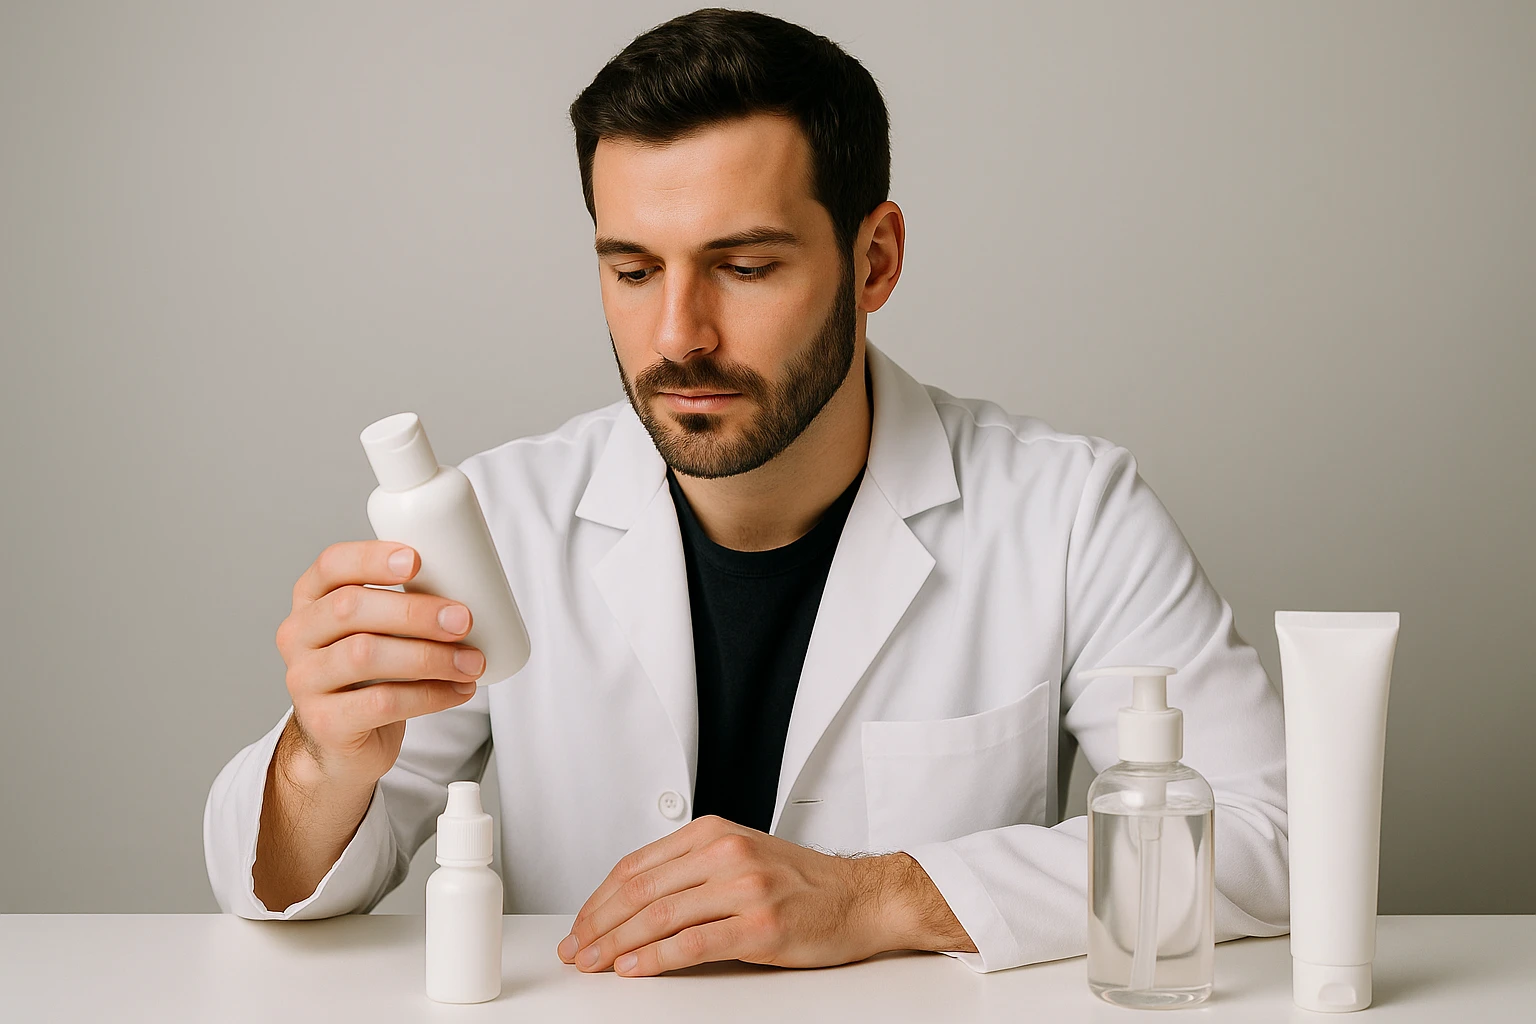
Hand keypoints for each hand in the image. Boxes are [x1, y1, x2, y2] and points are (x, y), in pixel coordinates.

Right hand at [273, 539, 486, 787]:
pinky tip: (459, 690)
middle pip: (350, 608)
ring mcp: (304, 680)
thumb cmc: (369, 675)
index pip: (331, 565)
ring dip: (429, 656)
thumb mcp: (377, 631)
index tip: (416, 560)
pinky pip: (381, 702)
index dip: (371, 558)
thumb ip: (404, 604)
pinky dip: (430, 695)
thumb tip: (469, 590)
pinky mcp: (324, 722)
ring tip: (472, 662)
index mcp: (312, 599)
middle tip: (463, 619)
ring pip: (364, 655)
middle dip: (414, 611)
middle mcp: (298, 635)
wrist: (344, 744)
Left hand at [555, 815, 975, 976]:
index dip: (599, 899)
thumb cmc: (802, 883)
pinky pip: (693, 943)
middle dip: (598, 924)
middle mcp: (725, 853)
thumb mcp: (740, 857)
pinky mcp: (760, 925)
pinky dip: (654, 958)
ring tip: (595, 963)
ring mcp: (744, 887)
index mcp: (714, 833)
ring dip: (616, 944)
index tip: (580, 924)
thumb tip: (631, 905)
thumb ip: (691, 871)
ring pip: (659, 916)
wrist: (861, 898)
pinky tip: (634, 968)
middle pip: (640, 890)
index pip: (637, 866)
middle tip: (576, 950)